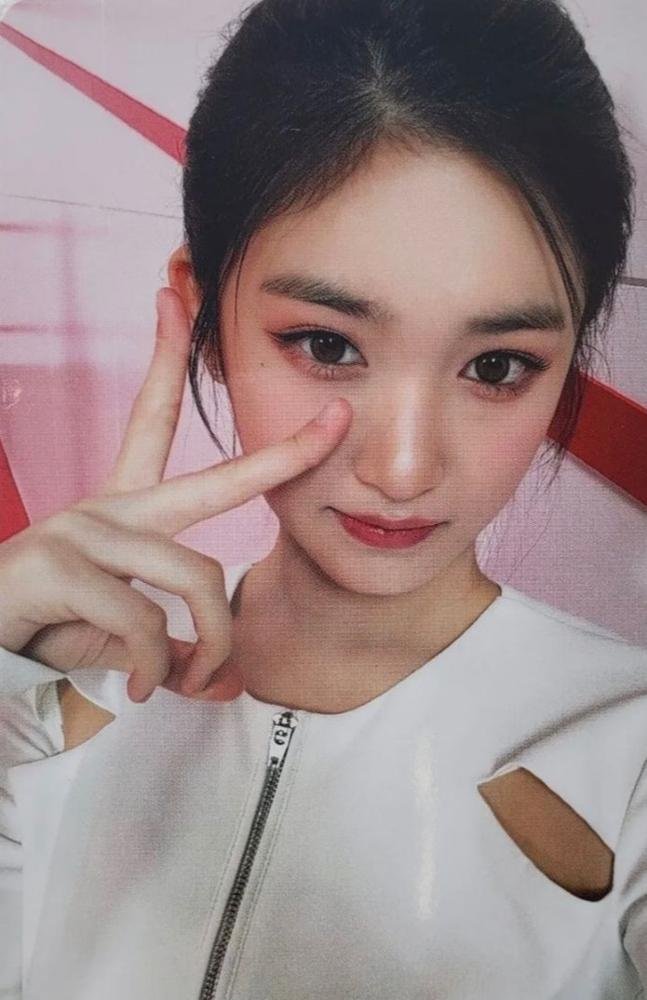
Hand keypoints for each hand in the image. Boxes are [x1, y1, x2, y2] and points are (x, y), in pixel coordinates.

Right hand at [0, 287, 350, 702]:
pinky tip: (141, 687)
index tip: (177, 306)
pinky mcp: (62, 567)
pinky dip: (155, 665)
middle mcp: (106, 508)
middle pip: (209, 477)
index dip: (168, 364)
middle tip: (339, 420)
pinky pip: (144, 619)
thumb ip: (174, 650)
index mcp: (121, 508)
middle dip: (280, 455)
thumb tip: (226, 683)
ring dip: (211, 639)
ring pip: (194, 575)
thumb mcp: (120, 635)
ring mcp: (84, 532)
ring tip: (195, 679)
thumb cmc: (45, 630)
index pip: (153, 422)